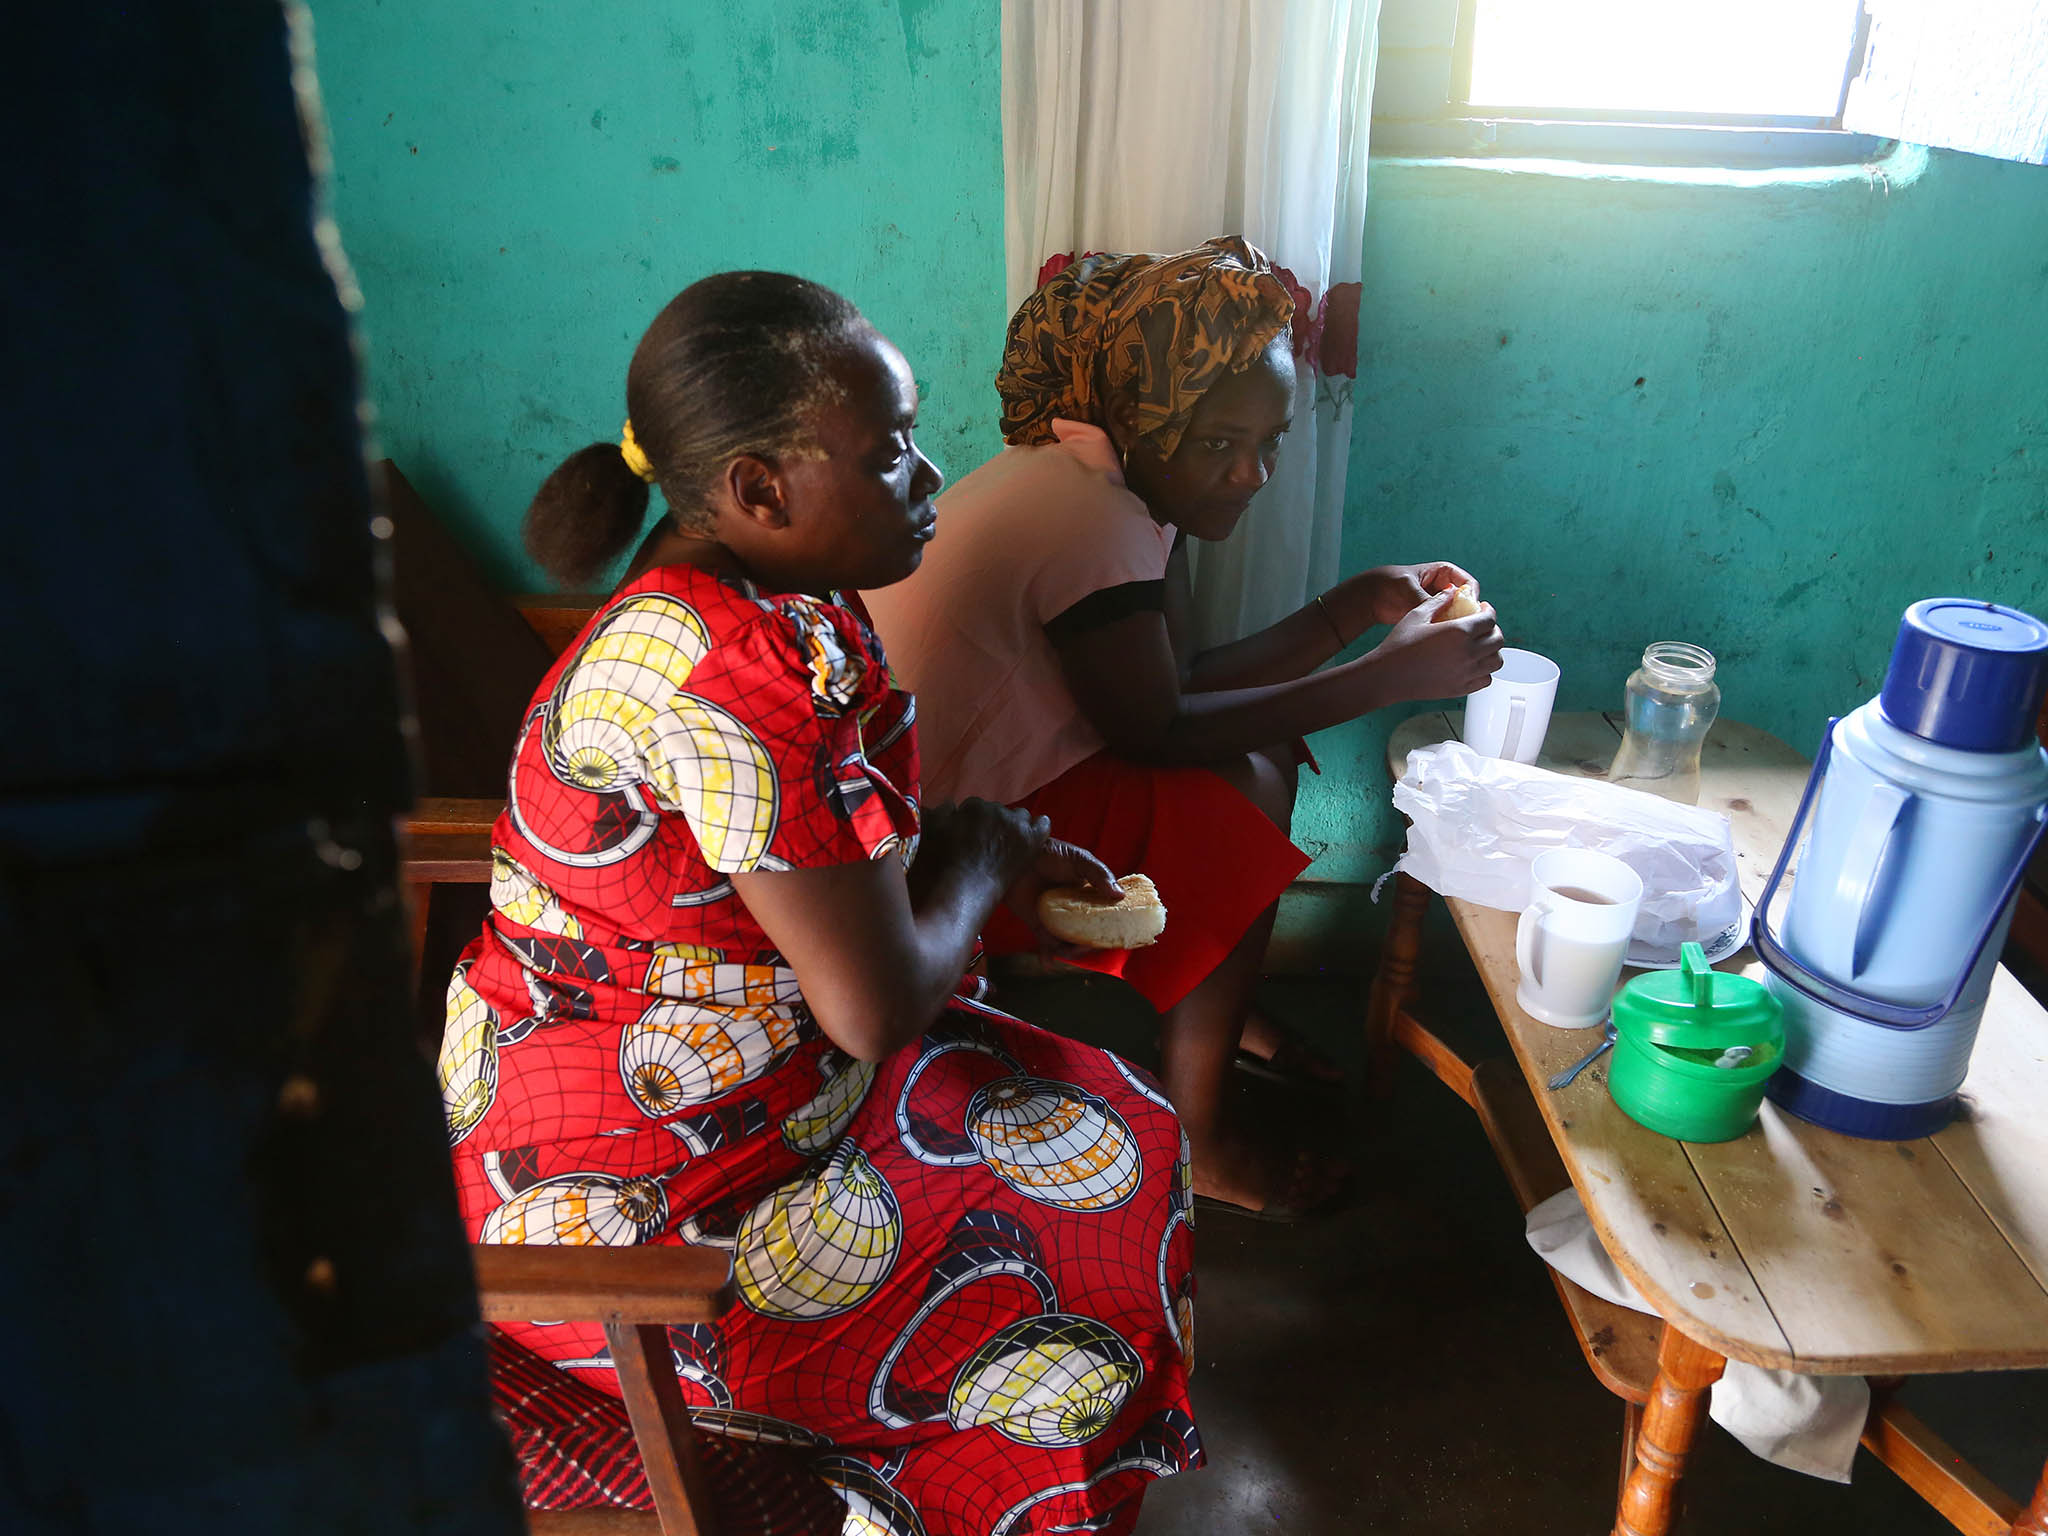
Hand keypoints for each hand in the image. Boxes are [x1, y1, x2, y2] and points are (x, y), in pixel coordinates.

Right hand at [934, 797, 1051, 886]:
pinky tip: (1031, 841)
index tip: (970, 837)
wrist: (960, 893)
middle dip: (992, 825)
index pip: (975, 807)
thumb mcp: (930, 832)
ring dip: (1013, 827)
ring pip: (1020, 816)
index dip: (972, 822)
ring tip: (1005, 847)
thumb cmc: (940, 866)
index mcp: (972, 806)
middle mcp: (995, 810)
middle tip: (986, 846)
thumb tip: (949, 804)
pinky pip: (1043, 823)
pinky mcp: (1031, 840)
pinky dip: (1037, 829)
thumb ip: (939, 813)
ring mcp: (1015, 824)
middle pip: (997, 812)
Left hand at [1003, 837, 1120, 954]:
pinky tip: (1048, 962)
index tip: (1118, 936)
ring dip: (1071, 952)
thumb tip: (1120, 896)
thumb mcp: (1079, 860)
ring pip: (1069, 943)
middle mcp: (1074, 909)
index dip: (1111, 928)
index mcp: (1088, 895)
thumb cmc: (1049, 853)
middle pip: (1088, 934)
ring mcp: (1056, 918)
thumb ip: (1099, 875)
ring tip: (1071, 951)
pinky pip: (1046, 944)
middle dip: (1091, 944)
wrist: (1016, 857)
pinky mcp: (1038, 924)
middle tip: (1090, 946)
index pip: (1105, 915)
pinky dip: (1047, 955)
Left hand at [1326, 562, 1476, 633]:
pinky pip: (1448, 625)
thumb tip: (1441, 614)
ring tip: (1447, 635)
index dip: (1472, 598)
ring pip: (1460, 616)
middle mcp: (1447, 588)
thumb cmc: (1389, 584)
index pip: (1469, 584)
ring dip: (1457, 625)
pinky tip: (1440, 639)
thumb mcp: (1407, 588)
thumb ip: (1424, 599)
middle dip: (1467, 615)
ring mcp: (1442, 604)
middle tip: (1460, 629)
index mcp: (1445, 572)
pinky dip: (1446, 632)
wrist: (1373, 597)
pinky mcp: (1435, 617)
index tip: (1468, 613)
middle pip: (1468, 603)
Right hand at [1366, 586, 1503, 701]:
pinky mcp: (1462, 688)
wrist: (1387, 676)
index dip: (1488, 611)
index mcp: (1459, 631)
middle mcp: (1467, 653)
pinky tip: (1473, 663)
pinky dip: (1485, 670)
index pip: (1490, 619)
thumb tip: (1452, 590)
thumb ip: (1438, 600)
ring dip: (1493, 650)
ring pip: (1496, 660)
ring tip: (1481, 645)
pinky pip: (1486, 679)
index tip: (1483, 609)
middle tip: (1484, 626)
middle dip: (1493, 629)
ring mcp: (1466, 673)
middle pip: (1498, 639)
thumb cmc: (1398, 646)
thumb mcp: (1417, 615)